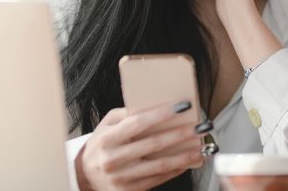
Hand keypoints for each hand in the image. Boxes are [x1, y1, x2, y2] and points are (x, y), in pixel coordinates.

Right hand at [75, 102, 208, 190]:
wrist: (84, 175)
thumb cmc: (101, 144)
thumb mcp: (106, 125)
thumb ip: (127, 114)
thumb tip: (156, 105)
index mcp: (107, 138)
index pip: (139, 123)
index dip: (163, 114)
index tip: (184, 106)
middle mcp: (113, 158)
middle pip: (154, 144)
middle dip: (182, 134)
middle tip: (202, 126)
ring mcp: (121, 177)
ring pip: (160, 164)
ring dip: (185, 155)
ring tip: (202, 146)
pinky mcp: (129, 190)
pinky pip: (158, 178)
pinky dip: (176, 169)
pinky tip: (189, 160)